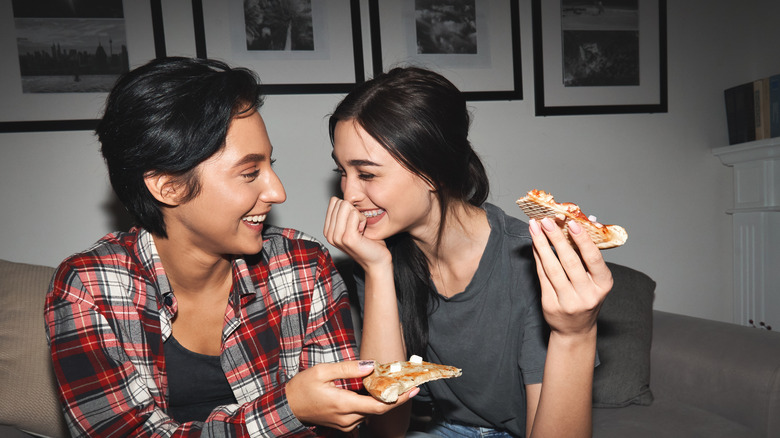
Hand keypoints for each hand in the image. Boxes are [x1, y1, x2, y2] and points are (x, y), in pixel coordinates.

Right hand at [286, 360, 415, 431]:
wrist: (288, 406)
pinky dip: (370, 403)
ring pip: (370, 412)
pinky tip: (372, 391)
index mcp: (344, 404)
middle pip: (378, 409)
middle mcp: (348, 419)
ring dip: (381, 399)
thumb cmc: (302, 388)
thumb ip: (347, 368)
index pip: (379, 406)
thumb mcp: (322, 372)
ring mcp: (346, 424)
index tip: (413, 389)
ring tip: (388, 382)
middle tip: (405, 381)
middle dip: (393, 395)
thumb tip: (370, 365)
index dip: (399, 399)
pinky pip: (362, 415)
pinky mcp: (343, 425)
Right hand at [323, 197, 390, 269]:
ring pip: (346, 206)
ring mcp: (337, 237)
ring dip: (359, 216)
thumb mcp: (351, 225)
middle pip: (340, 203)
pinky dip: (363, 220)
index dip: (348, 209)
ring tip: (361, 230)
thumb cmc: (368, 243)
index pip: (334, 202)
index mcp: (328, 231)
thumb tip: (338, 198)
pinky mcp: (348, 238)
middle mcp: (329, 234)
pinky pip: (355, 214)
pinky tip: (363, 232)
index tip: (353, 223)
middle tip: (358, 227)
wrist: (377, 261)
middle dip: (353, 211)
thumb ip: (343, 214)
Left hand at [528, 218, 612, 336]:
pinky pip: (542, 276)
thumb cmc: (586, 296)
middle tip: (546, 220)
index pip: (593, 259)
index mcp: (603, 285)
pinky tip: (535, 244)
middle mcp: (587, 294)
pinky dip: (538, 258)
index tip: (572, 223)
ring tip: (534, 228)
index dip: (583, 240)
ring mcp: (568, 301)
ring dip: (542, 245)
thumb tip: (579, 223)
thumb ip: (587, 254)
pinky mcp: (551, 304)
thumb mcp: (595, 279)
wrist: (575, 329)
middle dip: (556, 238)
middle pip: (569, 262)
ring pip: (552, 269)